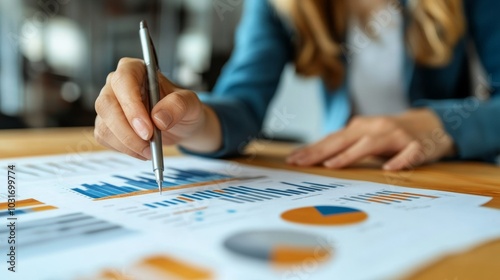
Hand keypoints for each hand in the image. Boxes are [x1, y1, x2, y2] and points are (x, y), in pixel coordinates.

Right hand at [94, 58, 221, 159]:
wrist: (180, 125)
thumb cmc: (182, 108)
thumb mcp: (190, 103)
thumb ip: (178, 105)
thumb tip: (158, 118)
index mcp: (135, 69)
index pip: (123, 80)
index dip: (131, 105)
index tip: (147, 128)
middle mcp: (116, 85)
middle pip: (107, 104)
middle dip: (127, 130)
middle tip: (148, 145)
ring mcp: (109, 105)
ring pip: (104, 125)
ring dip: (127, 143)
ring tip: (150, 150)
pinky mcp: (106, 124)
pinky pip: (105, 138)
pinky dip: (124, 149)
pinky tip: (141, 150)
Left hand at [286, 109, 455, 169]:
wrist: (432, 124)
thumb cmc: (392, 136)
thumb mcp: (366, 138)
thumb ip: (346, 146)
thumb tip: (316, 158)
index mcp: (360, 128)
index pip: (331, 139)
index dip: (311, 149)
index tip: (292, 160)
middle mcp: (375, 128)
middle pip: (343, 139)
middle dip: (320, 152)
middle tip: (301, 163)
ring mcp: (396, 135)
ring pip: (371, 143)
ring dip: (350, 154)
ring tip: (332, 165)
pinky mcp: (418, 145)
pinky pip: (409, 153)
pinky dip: (400, 160)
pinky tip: (389, 169)